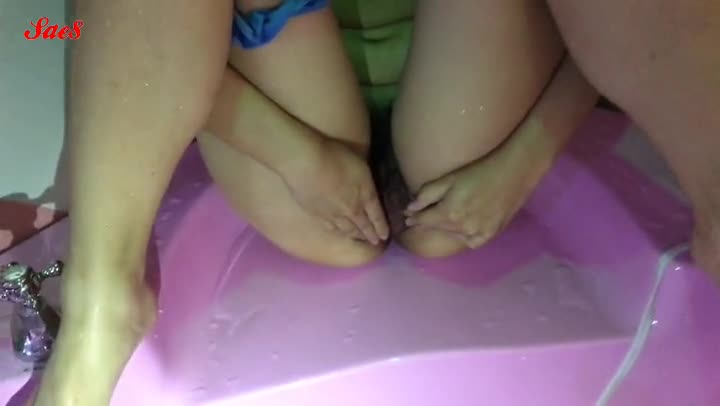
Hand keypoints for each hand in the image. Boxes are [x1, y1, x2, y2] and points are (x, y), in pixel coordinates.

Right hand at [283, 138, 388, 243]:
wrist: (306, 164)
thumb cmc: (336, 157)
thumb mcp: (361, 166)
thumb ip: (368, 183)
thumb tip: (372, 194)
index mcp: (365, 196)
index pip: (377, 215)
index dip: (382, 227)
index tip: (385, 236)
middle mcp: (351, 209)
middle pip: (363, 225)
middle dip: (371, 235)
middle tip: (376, 243)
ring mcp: (333, 213)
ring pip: (347, 228)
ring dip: (355, 235)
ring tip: (360, 240)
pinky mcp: (317, 213)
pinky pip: (331, 227)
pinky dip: (338, 232)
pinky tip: (338, 232)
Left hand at [404, 151, 541, 247]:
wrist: (513, 173)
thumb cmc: (478, 171)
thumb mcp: (449, 179)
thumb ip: (426, 195)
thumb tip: (409, 209)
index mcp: (448, 213)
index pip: (424, 221)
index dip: (414, 219)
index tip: (407, 218)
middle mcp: (461, 228)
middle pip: (438, 228)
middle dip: (429, 222)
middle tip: (424, 217)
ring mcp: (477, 233)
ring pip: (453, 235)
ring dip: (446, 229)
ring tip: (447, 219)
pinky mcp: (491, 234)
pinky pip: (471, 241)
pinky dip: (464, 237)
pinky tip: (464, 228)